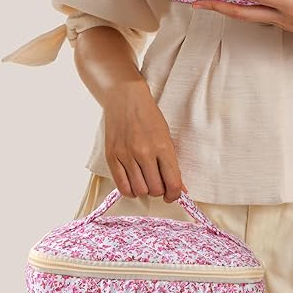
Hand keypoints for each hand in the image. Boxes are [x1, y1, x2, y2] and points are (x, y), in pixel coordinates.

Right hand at [102, 80, 187, 202]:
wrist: (125, 97)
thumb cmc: (149, 116)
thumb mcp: (167, 136)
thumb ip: (172, 164)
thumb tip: (180, 188)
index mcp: (162, 147)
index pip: (172, 183)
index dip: (174, 195)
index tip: (173, 195)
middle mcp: (144, 152)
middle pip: (155, 190)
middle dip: (160, 191)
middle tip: (159, 184)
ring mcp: (126, 155)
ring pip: (139, 190)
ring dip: (145, 190)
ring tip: (146, 181)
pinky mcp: (112, 156)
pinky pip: (122, 186)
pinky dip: (130, 191)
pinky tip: (134, 184)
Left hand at [191, 0, 292, 52]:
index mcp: (291, 5)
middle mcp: (283, 17)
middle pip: (242, 14)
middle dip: (218, 7)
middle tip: (196, 3)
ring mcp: (285, 23)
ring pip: (250, 18)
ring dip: (229, 11)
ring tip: (212, 4)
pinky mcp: (290, 25)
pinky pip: (261, 18)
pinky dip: (246, 12)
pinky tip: (243, 7)